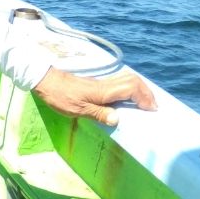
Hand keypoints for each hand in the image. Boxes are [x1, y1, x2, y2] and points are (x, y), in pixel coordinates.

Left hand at [32, 67, 156, 126]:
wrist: (46, 80)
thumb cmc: (60, 96)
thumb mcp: (77, 109)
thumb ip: (98, 114)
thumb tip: (117, 119)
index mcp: (104, 91)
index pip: (131, 88)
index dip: (144, 97)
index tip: (151, 109)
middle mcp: (106, 84)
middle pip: (134, 81)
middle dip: (147, 92)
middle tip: (153, 106)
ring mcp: (102, 82)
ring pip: (128, 79)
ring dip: (139, 89)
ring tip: (145, 102)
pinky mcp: (97, 83)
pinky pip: (120, 82)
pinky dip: (130, 88)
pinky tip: (128, 98)